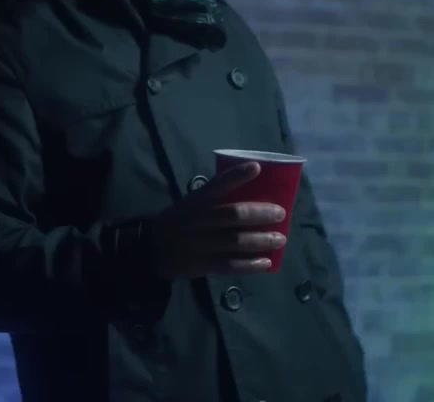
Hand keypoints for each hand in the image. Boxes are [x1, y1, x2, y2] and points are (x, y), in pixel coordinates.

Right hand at [147, 161, 286, 277]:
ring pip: (236, 241)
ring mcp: (202, 243)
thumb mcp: (189, 204)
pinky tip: (266, 263)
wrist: (153, 249)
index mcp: (196, 202)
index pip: (217, 185)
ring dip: (260, 240)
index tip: (257, 167)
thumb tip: (249, 192)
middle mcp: (200, 220)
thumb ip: (212, 199)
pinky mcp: (203, 264)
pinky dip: (250, 264)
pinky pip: (230, 264)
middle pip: (233, 215)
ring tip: (279, 239)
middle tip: (280, 213)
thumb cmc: (178, 222)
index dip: (237, 176)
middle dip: (260, 213)